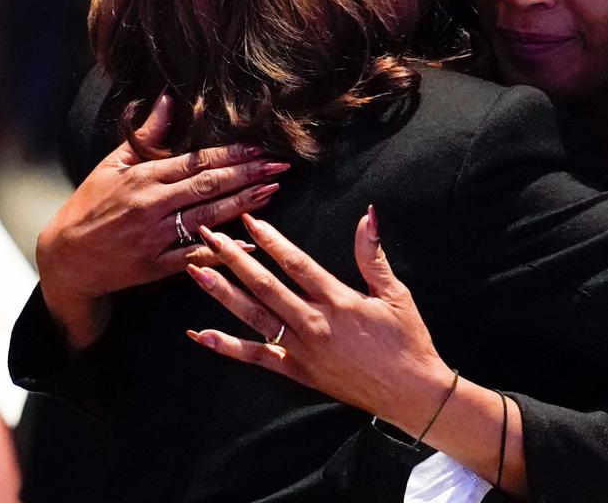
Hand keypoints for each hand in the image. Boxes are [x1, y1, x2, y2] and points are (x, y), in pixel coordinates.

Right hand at [37, 95, 288, 349]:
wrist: (65, 258)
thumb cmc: (90, 206)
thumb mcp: (112, 165)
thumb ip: (146, 136)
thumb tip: (168, 100)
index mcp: (143, 178)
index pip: (196, 161)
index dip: (231, 154)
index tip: (260, 147)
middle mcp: (151, 205)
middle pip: (209, 186)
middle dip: (248, 174)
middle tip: (280, 164)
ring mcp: (155, 237)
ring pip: (208, 216)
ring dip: (244, 202)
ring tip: (273, 189)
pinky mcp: (157, 265)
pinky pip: (195, 254)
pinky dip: (222, 248)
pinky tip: (249, 239)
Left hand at [186, 210, 454, 435]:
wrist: (410, 392)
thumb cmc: (407, 340)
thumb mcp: (396, 293)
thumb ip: (373, 255)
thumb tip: (366, 216)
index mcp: (338, 300)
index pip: (296, 263)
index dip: (270, 240)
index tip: (249, 221)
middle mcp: (313, 324)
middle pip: (265, 286)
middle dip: (234, 259)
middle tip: (208, 237)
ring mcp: (301, 350)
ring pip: (254, 317)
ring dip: (223, 293)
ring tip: (197, 272)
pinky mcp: (297, 372)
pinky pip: (257, 357)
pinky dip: (227, 346)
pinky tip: (200, 334)